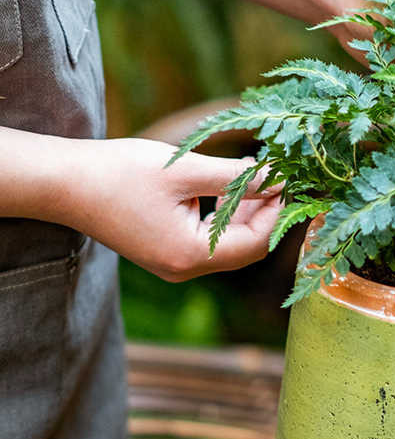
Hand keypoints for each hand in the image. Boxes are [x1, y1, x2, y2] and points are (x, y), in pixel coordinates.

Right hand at [59, 137, 282, 281]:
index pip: (256, 243)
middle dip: (265, 212)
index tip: (288, 180)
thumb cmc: (119, 173)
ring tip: (254, 174)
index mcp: (191, 256)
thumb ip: (235, 178)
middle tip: (276, 176)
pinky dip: (223, 214)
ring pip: (228, 242)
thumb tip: (276, 178)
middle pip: (245, 247)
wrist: (63, 183)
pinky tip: (227, 185)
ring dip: (245, 210)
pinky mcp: (165, 252)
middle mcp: (185, 268)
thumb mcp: (185, 170)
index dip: (277, 211)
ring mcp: (174, 263)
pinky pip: (208, 238)